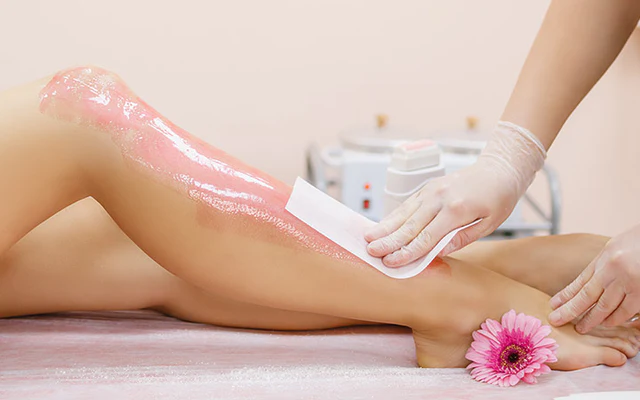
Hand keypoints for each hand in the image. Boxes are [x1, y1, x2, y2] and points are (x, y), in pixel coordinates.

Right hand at [364, 121, 546, 266]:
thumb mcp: (488, 225)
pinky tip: (382, 225)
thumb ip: (460, 238)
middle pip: (409, 225)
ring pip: (404, 213)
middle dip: (389, 240)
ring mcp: (431, 190)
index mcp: (456, 209)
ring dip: (385, 227)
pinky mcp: (427, 187)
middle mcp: (439, 198)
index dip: (407, 251)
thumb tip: (436, 252)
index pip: (426, 237)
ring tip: (368, 238)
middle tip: (371, 251)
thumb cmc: (498, 199)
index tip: (392, 262)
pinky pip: (408, 204)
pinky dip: (394, 216)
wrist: (499, 170)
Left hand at [549, 225, 639, 332]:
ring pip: (605, 306)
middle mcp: (612, 269)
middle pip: (587, 295)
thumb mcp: (617, 246)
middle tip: (557, 320)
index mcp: (604, 257)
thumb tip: (595, 280)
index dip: (566, 294)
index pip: (581, 280)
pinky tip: (607, 323)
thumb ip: (606, 264)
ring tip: (582, 328)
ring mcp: (627, 281)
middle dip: (570, 310)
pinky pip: (626, 310)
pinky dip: (616, 318)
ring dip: (592, 319)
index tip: (554, 304)